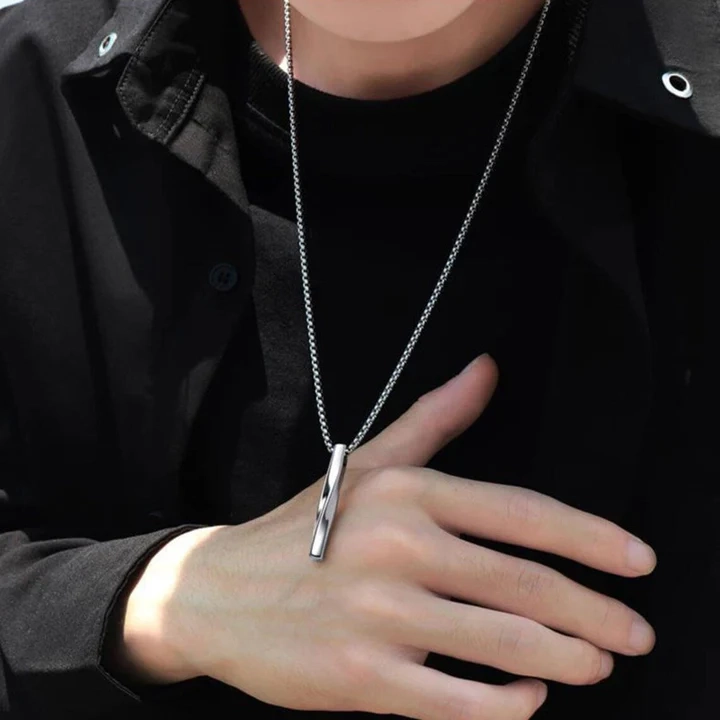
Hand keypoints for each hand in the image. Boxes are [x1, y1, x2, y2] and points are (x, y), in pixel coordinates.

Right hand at [120, 355, 655, 719]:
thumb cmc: (302, 528)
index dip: (590, 538)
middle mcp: (397, 547)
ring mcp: (379, 616)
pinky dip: (502, 706)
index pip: (520, 512)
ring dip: (565, 660)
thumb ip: (435, 418)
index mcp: (405, 493)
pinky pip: (451, 700)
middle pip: (523, 583)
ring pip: (500, 644)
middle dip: (595, 612)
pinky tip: (528, 701)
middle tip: (636, 631)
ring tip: (597, 664)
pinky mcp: (360, 676)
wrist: (218, 592)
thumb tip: (487, 369)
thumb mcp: (366, 463)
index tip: (637, 560)